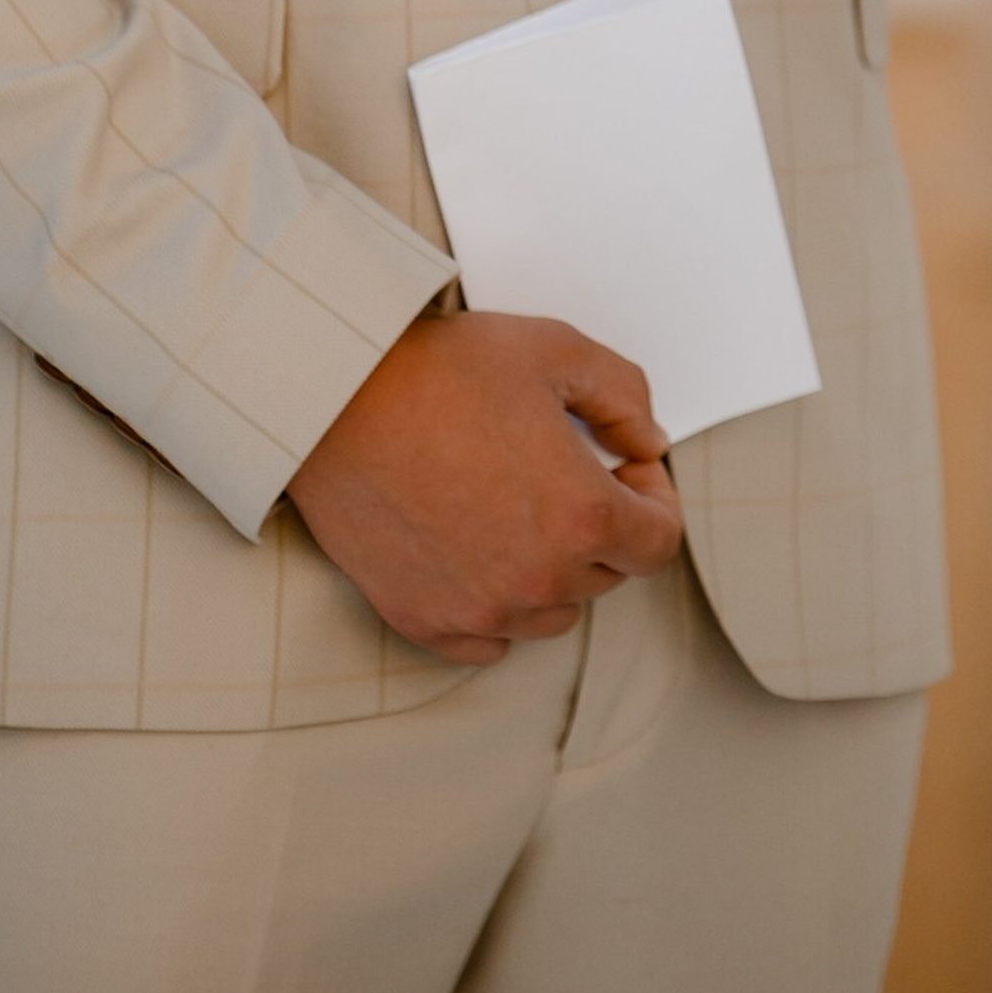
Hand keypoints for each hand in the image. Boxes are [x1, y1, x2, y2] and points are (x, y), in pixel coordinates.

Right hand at [288, 310, 682, 664]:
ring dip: (552, 569)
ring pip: (552, 613)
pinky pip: (490, 642)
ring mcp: (478, 610)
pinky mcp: (424, 620)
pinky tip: (481, 551)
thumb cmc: (438, 371)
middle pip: (607, 576)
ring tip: (517, 507)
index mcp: (581, 515)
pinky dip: (498, 607)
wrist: (333, 401)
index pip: (659, 543)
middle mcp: (537, 579)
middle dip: (601, 526)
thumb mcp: (556, 350)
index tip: (625, 471)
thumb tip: (647, 442)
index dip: (654, 500)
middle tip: (564, 472)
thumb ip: (624, 396)